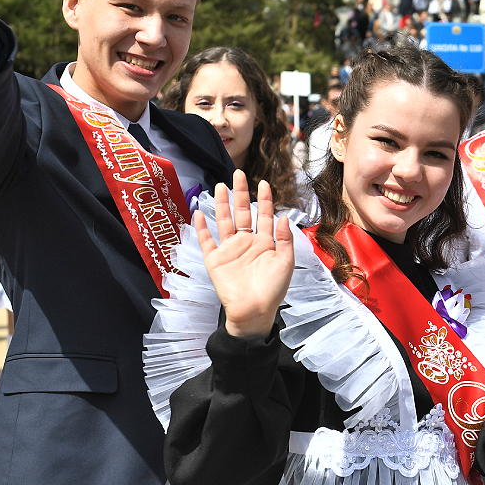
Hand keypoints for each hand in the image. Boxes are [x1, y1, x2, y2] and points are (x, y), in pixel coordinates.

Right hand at [195, 170, 293, 337]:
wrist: (254, 311)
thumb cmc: (273, 289)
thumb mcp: (286, 262)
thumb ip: (285, 238)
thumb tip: (283, 216)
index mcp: (265, 243)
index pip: (264, 215)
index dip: (264, 199)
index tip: (263, 183)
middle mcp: (246, 243)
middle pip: (243, 213)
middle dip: (241, 194)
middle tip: (239, 174)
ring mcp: (230, 250)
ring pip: (224, 221)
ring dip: (222, 204)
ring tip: (220, 186)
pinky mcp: (215, 260)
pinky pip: (206, 241)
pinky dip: (201, 227)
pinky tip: (198, 213)